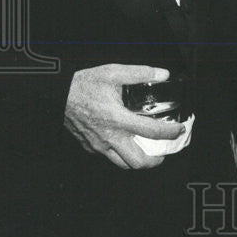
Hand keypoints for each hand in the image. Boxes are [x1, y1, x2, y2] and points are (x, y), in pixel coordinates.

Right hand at [64, 64, 184, 168]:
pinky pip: (109, 156)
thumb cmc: (83, 84)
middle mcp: (109, 136)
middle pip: (137, 161)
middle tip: (164, 152)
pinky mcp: (89, 147)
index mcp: (118, 119)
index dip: (170, 133)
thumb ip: (140, 73)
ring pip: (122, 164)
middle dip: (155, 161)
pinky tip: (126, 142)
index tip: (179, 130)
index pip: (152, 132)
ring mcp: (98, 145)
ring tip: (148, 152)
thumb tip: (163, 74)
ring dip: (138, 161)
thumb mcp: (113, 73)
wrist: (56, 95)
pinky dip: (121, 154)